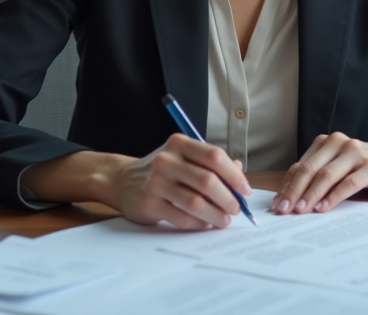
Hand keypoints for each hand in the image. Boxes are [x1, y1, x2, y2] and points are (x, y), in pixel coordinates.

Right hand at [105, 133, 251, 229]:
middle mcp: (166, 160)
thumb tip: (239, 174)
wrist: (122, 181)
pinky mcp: (149, 203)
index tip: (245, 190)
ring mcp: (156, 182)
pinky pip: (181, 217)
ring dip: (215, 214)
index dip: (234, 176)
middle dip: (228, 198)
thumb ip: (210, 163)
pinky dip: (198, 223)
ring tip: (224, 220)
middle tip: (236, 209)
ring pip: (195, 202)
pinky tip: (205, 224)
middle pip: (207, 181)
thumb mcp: (184, 158)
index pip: (214, 157)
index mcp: (180, 144)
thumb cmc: (163, 170)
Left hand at [271, 134, 367, 214]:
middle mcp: (338, 144)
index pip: (300, 166)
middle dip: (294, 191)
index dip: (287, 186)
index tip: (276, 204)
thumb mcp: (337, 166)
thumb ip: (317, 176)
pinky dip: (333, 197)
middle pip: (309, 169)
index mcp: (326, 143)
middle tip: (283, 210)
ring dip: (311, 195)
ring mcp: (355, 153)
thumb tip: (289, 199)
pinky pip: (347, 183)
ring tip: (300, 211)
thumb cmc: (361, 166)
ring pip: (326, 175)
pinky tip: (323, 208)